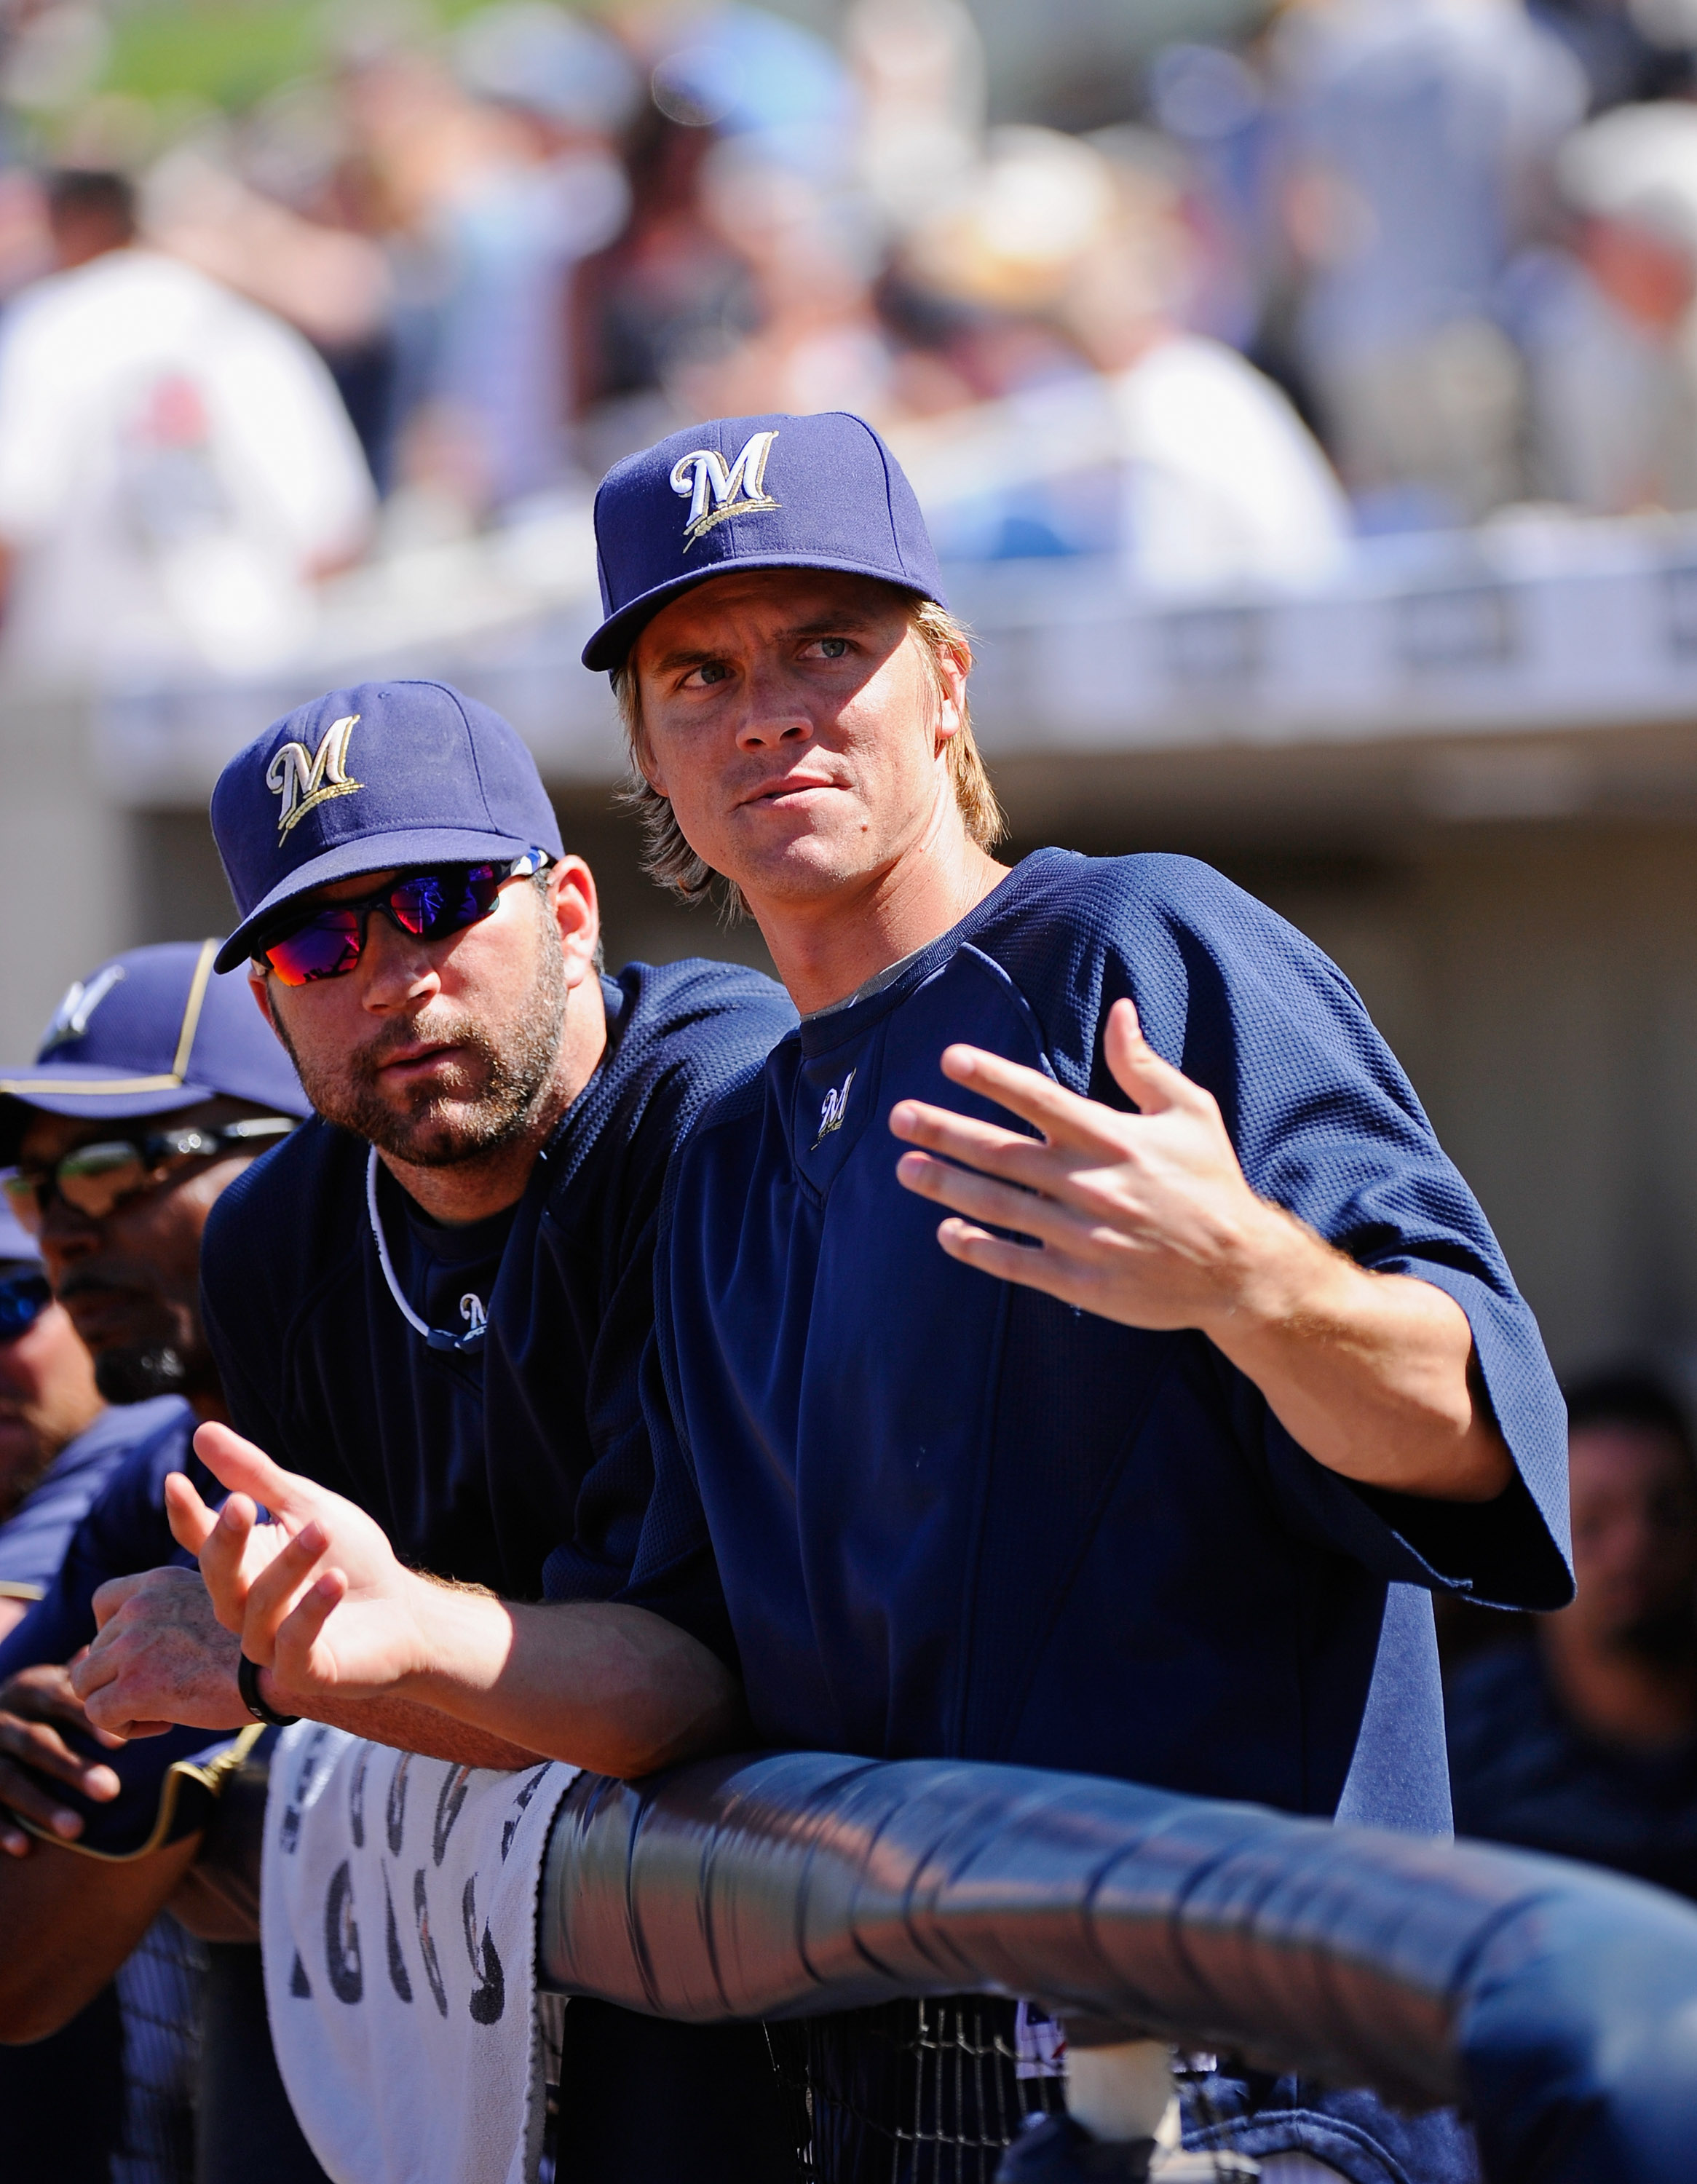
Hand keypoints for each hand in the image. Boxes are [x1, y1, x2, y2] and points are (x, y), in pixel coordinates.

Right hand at [0, 1663, 123, 1856]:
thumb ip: (83, 1681)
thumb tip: (118, 1659)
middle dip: (72, 1767)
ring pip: (7, 1778)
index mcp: (29, 1688)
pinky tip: (26, 1847)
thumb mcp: (54, 1685)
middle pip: (35, 1742)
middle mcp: (2, 1718)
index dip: (87, 1721)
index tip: (121, 1746)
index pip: (60, 1699)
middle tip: (111, 1791)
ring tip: (77, 1831)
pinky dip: (2, 1828)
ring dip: (41, 1804)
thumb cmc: (37, 1707)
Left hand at [72, 1566, 246, 1739]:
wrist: (285, 1668)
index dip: (113, 1634)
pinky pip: (98, 1713)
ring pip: (85, 1682)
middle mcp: (140, 1607)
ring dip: (116, 1700)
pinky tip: (163, 1724)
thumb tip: (147, 1648)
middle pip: (95, 1650)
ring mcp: (134, 1645)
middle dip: (122, 1675)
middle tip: (165, 1689)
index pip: (103, 1602)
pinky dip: (122, 1727)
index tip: (144, 1655)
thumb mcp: (218, 1603)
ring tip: (158, 1708)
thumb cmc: (262, 1643)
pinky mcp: (136, 1686)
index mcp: (159, 1582)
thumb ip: (177, 1612)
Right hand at [168, 1424, 437, 1704]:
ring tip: (320, 1529)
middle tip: (242, 1503)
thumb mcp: (306, 1506)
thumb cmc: (350, 1555)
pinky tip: (334, 1581)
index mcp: (241, 1566)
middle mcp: (245, 1607)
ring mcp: (271, 1644)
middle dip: (227, 1542)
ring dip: (287, 1568)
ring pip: (257, 1611)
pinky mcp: (306, 1673)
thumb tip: (201, 1431)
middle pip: (219, 1578)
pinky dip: (311, 1613)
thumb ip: (256, 1476)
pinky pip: (295, 1647)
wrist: (403, 1610)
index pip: (201, 1541)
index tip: (175, 1479)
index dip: (186, 1515)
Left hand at [890, 998, 1291, 1333]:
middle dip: (945, 1131)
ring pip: (998, 1206)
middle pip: (1002, 1152)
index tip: (949, 1059)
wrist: (1238, 1270)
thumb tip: (1119, 1009)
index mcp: (1113, 1138)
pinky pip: (1016, 1262)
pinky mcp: (1080, 1280)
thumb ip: (1143, 1065)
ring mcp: (1081, 1235)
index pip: (1040, 1099)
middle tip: (899, 1115)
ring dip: (946, 1186)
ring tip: (905, 1168)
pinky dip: (978, 1247)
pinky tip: (947, 1231)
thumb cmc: (1212, 1182)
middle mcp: (1089, 1184)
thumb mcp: (1190, 1112)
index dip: (992, 1077)